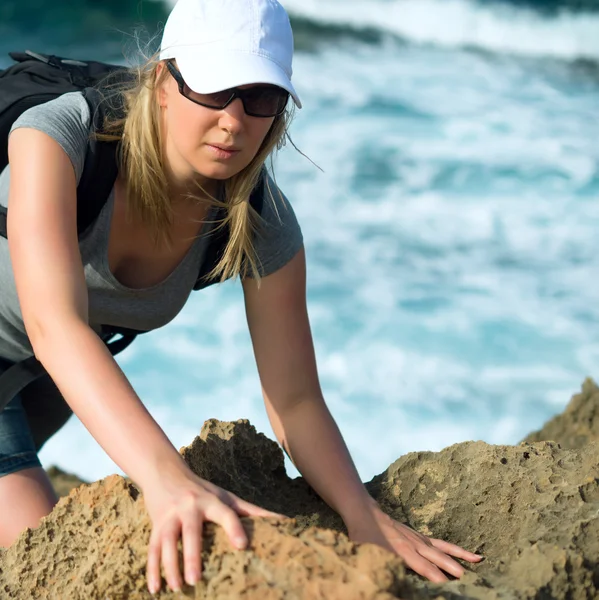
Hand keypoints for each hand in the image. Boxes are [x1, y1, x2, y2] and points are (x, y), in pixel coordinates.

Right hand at [143, 468, 283, 593]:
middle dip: (191, 555)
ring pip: (166, 542)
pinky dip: (152, 569)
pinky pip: (152, 548)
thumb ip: (252, 511)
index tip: (242, 546)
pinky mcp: (155, 524)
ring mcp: (170, 515)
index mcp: (211, 500)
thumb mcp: (226, 497)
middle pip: (190, 532)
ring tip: (177, 588)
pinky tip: (155, 589)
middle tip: (195, 579)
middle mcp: (190, 506)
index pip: (225, 513)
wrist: (165, 472)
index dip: (234, 528)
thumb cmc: (203, 490)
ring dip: (170, 566)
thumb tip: (284, 520)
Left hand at [346, 502, 482, 582]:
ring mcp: (419, 539)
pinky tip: (469, 554)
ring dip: (460, 557)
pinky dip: (455, 549)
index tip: (447, 588)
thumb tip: (388, 581)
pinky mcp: (420, 537)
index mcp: (402, 551)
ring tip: (479, 562)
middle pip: (438, 559)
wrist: (364, 513)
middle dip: (452, 570)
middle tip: (468, 581)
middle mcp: (414, 544)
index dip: (436, 579)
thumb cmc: (363, 537)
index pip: (424, 568)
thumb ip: (380, 567)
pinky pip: (441, 543)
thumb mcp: (368, 555)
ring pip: (443, 549)